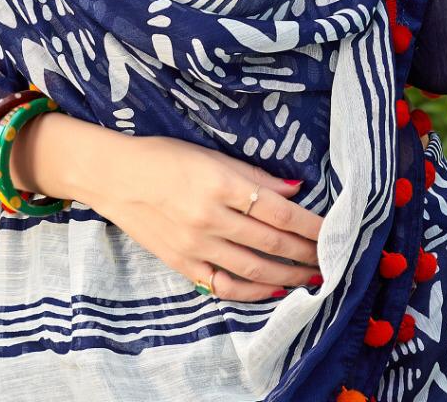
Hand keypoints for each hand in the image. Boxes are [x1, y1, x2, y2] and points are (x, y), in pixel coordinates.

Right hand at [88, 134, 323, 302]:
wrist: (114, 177)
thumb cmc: (164, 157)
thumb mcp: (210, 154)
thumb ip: (253, 175)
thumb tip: (294, 191)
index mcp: (219, 183)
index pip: (277, 210)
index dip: (309, 224)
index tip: (333, 231)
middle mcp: (210, 218)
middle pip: (270, 242)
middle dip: (305, 252)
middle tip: (331, 257)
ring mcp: (195, 245)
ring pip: (253, 268)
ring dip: (288, 275)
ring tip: (312, 276)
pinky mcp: (183, 264)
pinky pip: (225, 285)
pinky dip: (253, 291)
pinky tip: (274, 289)